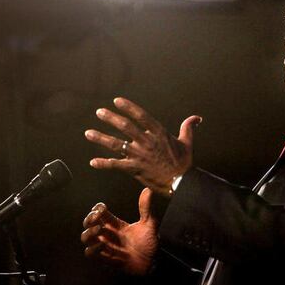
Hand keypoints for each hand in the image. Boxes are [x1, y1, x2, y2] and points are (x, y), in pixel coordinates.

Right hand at [80, 188, 157, 275]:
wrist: (153, 263)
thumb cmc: (150, 244)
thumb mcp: (150, 224)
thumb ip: (146, 208)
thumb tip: (147, 190)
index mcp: (115, 224)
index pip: (99, 213)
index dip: (97, 209)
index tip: (102, 208)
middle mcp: (108, 234)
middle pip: (88, 223)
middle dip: (89, 218)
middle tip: (96, 217)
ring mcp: (105, 246)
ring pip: (85, 238)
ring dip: (89, 232)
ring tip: (99, 230)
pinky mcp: (105, 259)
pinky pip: (90, 253)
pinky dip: (92, 248)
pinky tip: (103, 245)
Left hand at [85, 97, 201, 195]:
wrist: (181, 183)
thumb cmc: (184, 162)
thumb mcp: (187, 142)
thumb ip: (188, 127)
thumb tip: (197, 117)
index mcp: (158, 133)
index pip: (141, 116)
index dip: (128, 107)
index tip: (117, 100)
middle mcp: (146, 142)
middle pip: (125, 127)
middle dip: (110, 118)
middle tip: (99, 112)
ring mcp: (139, 155)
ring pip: (116, 144)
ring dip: (101, 138)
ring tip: (88, 133)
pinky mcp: (134, 169)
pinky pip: (116, 165)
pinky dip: (104, 163)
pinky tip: (93, 162)